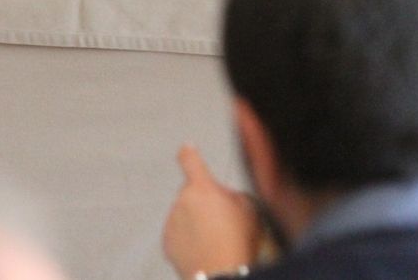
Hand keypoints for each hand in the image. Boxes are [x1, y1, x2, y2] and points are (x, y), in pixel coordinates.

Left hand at [162, 144, 258, 279]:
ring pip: (184, 216)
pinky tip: (205, 251)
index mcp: (202, 188)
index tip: (186, 149)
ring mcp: (172, 222)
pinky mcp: (167, 243)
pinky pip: (178, 235)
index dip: (189, 154)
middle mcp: (182, 201)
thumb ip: (234, 195)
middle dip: (204, 203)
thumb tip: (227, 197)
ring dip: (196, 223)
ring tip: (216, 242)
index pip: (190, 161)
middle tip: (223, 222)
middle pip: (192, 195)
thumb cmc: (236, 243)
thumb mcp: (250, 210)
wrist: (220, 274)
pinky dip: (188, 241)